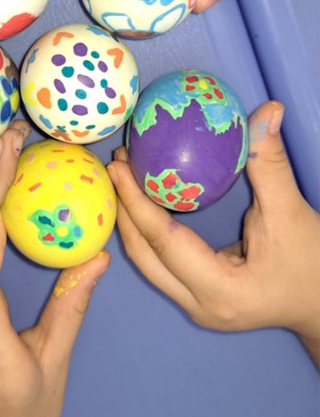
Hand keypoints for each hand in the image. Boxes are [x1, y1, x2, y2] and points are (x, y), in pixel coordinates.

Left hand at [108, 101, 319, 365]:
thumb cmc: (313, 263)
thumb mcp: (291, 212)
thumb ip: (270, 163)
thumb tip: (267, 110)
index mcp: (220, 290)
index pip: (163, 241)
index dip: (137, 201)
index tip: (119, 166)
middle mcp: (200, 305)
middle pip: (143, 256)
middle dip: (124, 210)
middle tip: (115, 165)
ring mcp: (196, 306)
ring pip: (147, 262)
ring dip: (132, 220)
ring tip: (123, 176)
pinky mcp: (197, 298)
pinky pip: (160, 262)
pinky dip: (148, 231)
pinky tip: (144, 198)